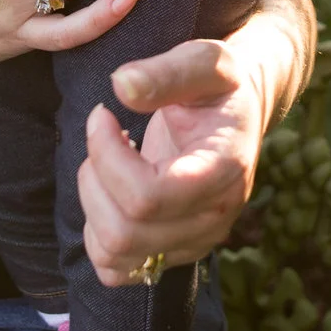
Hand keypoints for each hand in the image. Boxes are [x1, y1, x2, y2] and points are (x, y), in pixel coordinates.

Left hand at [79, 37, 264, 284]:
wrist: (238, 112)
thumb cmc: (218, 86)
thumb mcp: (203, 60)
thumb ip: (166, 72)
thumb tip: (120, 86)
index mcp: (223, 171)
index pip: (148, 197)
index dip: (107, 156)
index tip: (102, 114)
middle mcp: (213, 218)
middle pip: (124, 232)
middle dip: (95, 178)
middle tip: (104, 135)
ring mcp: (193, 243)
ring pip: (113, 253)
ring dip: (93, 202)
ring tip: (109, 161)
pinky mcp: (172, 254)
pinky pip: (114, 270)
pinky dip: (96, 234)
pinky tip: (112, 193)